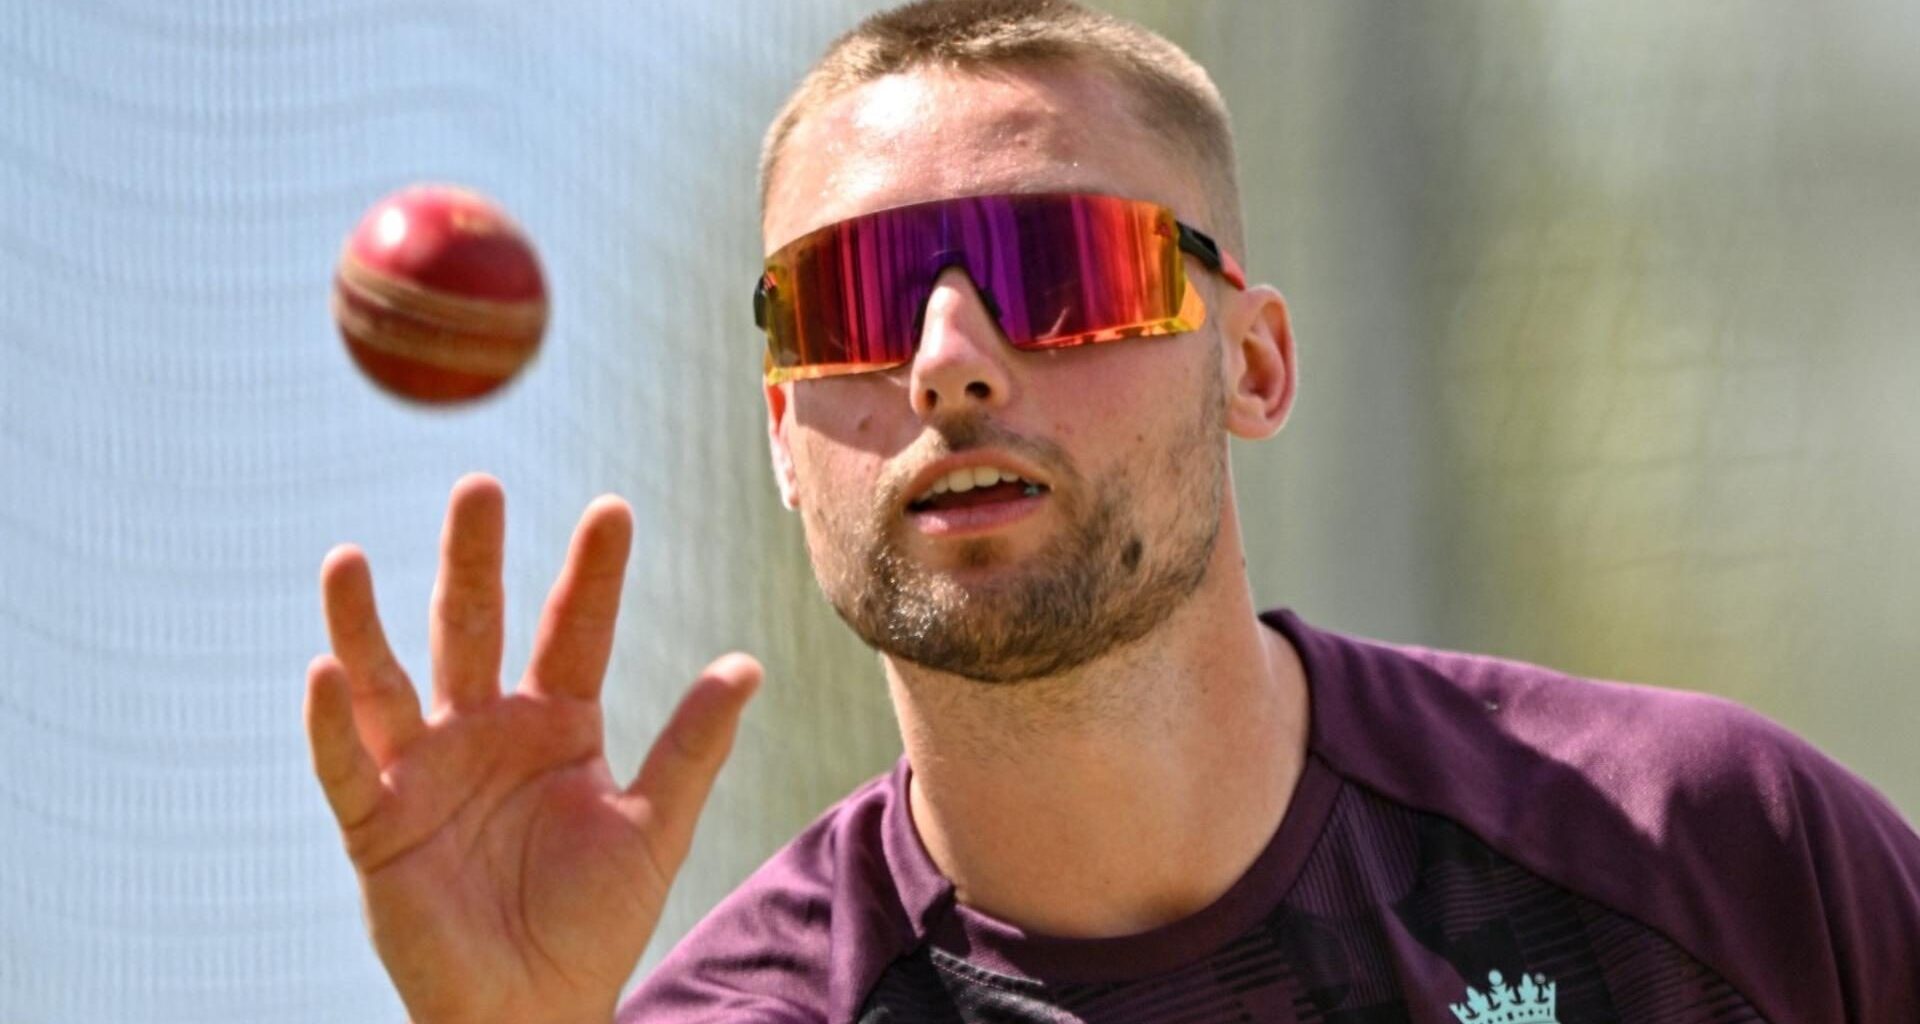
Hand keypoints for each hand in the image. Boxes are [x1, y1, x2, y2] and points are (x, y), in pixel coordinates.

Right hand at [304, 474, 758, 1023]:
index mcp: (556, 722)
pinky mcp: (376, 825)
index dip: (592, 574)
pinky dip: (330, 723)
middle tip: (478, 486)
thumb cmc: (593, 921)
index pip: (573, 629)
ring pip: (387, 681)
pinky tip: (325, 673)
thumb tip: (747, 665)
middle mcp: (484, 730)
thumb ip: (691, 747)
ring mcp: (423, 772)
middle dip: (475, 560)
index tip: (613, 509)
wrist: (535, 1008)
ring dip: (363, 622)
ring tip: (349, 559)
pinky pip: (344, 767)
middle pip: (473, 627)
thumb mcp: (654, 826)